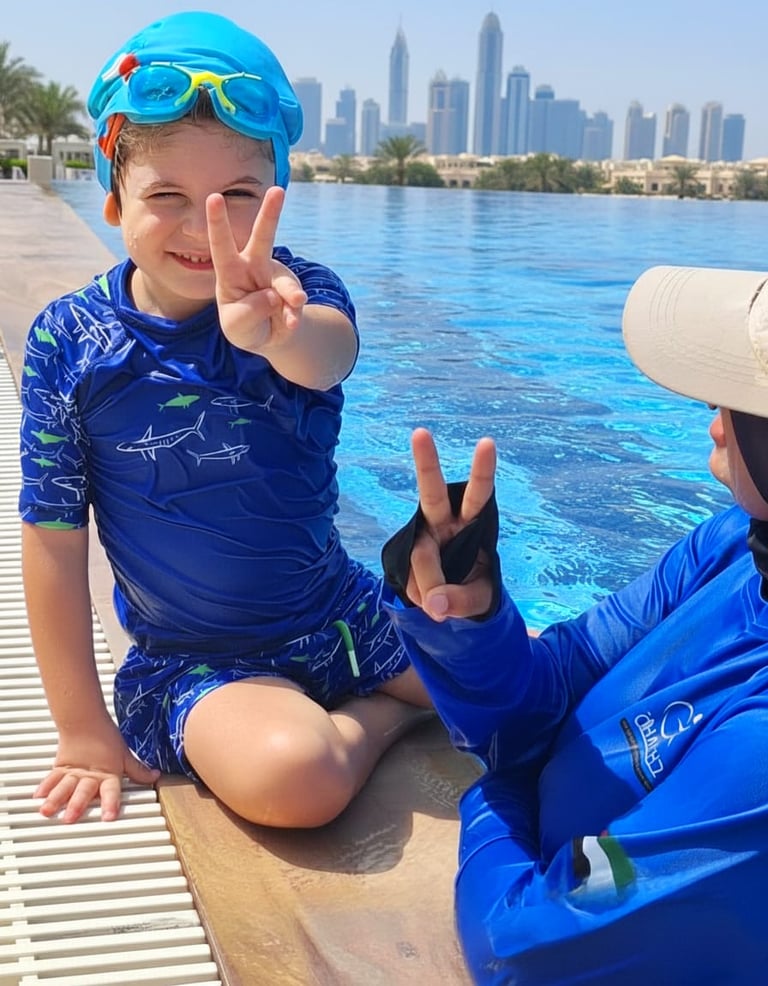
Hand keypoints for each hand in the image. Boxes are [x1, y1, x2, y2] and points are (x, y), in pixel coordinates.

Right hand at [35, 718, 159, 822]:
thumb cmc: (106, 738)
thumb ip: (138, 770)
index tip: (108, 817)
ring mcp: (73, 772)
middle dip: (77, 805)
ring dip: (56, 799)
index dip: (111, 803)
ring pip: (64, 787)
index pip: (111, 790)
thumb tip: (155, 776)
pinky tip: (37, 797)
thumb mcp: (125, 755)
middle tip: (70, 818)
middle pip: (83, 791)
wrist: (86, 720)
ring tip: (47, 811)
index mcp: (107, 774)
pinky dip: (44, 787)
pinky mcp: (61, 768)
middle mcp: (89, 776)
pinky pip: (52, 778)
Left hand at [206, 185, 307, 353]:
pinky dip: (291, 318)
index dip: (218, 222)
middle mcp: (255, 266)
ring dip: (290, 296)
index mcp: (230, 271)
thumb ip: (250, 311)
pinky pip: (295, 305)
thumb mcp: (236, 326)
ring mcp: (277, 277)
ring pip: (286, 281)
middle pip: (264, 237)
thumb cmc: (243, 325)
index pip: (222, 245)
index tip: (214, 197)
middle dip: (271, 214)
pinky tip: (288, 325)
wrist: (269, 337)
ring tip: (290, 316)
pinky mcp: (294, 291)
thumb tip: (275, 295)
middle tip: (278, 190)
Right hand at [407, 427, 496, 621]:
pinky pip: (410, 580)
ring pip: (421, 556)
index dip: (482, 471)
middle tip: (421, 433)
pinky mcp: (403, 554)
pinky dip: (420, 596)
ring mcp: (420, 536)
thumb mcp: (479, 600)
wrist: (448, 601)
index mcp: (472, 523)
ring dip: (432, 586)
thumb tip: (435, 606)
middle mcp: (442, 521)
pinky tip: (429, 602)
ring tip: (442, 607)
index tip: (487, 442)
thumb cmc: (473, 588)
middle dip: (427, 463)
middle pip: (432, 492)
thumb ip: (461, 601)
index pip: (478, 495)